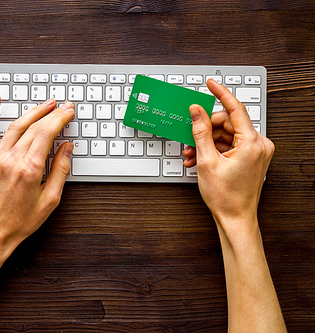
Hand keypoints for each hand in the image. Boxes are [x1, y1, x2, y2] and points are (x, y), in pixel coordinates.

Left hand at [0, 94, 74, 257]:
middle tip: (63, 106)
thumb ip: (60, 171)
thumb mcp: (50, 200)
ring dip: (32, 111)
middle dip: (51, 113)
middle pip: (34, 127)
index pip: (47, 133)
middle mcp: (12, 159)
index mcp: (30, 169)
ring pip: (16, 126)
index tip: (69, 112)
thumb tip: (67, 149)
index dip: (60, 119)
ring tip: (45, 104)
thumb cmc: (20, 221)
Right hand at [183, 79, 274, 226]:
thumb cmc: (226, 197)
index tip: (211, 84)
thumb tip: (196, 112)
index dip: (220, 94)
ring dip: (207, 141)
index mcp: (252, 143)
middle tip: (190, 138)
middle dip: (206, 129)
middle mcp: (259, 145)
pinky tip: (200, 157)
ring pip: (228, 134)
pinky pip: (231, 144)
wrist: (235, 218)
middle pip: (228, 123)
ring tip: (192, 154)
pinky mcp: (252, 157)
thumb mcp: (206, 161)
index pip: (235, 109)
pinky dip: (215, 148)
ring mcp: (257, 152)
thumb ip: (200, 132)